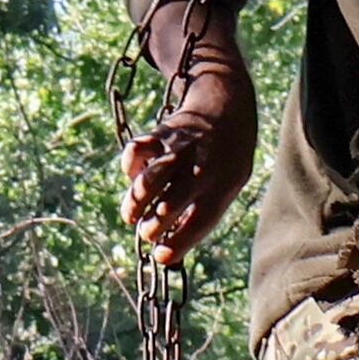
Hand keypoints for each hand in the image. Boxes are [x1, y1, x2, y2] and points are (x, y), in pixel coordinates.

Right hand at [117, 69, 258, 265]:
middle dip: (154, 224)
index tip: (160, 256)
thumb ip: (203, 211)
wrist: (226, 103)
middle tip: (146, 233)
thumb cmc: (224, 157)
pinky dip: (130, 168)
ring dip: (136, 201)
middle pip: (173, 203)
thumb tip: (170, 247)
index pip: (202, 219)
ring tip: (130, 215)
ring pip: (152, 178)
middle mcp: (203, 166)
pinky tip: (135, 177)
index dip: (180, 242)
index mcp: (225, 183)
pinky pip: (137, 152)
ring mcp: (181, 148)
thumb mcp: (228, 183)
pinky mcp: (161, 133)